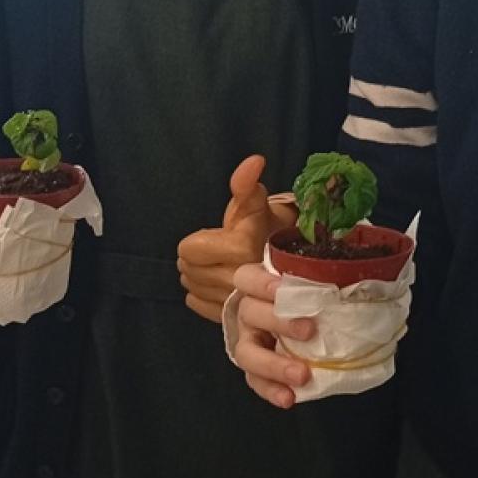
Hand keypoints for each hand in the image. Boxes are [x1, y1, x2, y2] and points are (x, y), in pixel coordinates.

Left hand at [176, 154, 296, 322]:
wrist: (291, 263)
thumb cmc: (268, 229)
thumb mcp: (255, 203)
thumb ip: (246, 184)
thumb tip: (254, 161)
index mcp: (240, 248)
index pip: (188, 249)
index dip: (199, 240)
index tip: (219, 237)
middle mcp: (238, 279)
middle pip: (186, 268)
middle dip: (197, 257)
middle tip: (218, 250)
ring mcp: (235, 302)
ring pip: (191, 286)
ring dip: (200, 274)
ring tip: (220, 265)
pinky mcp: (233, 316)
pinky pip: (196, 304)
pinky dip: (203, 293)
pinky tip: (219, 283)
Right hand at [228, 261, 316, 408]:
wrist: (300, 315)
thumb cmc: (306, 288)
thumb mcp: (310, 271)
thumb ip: (324, 264)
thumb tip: (362, 256)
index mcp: (258, 283)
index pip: (247, 278)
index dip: (262, 283)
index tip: (283, 288)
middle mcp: (247, 310)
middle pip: (250, 313)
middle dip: (278, 321)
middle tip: (310, 330)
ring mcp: (249, 340)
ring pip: (247, 352)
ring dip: (273, 365)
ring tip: (301, 375)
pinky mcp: (255, 368)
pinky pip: (255, 381)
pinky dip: (271, 390)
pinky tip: (289, 399)